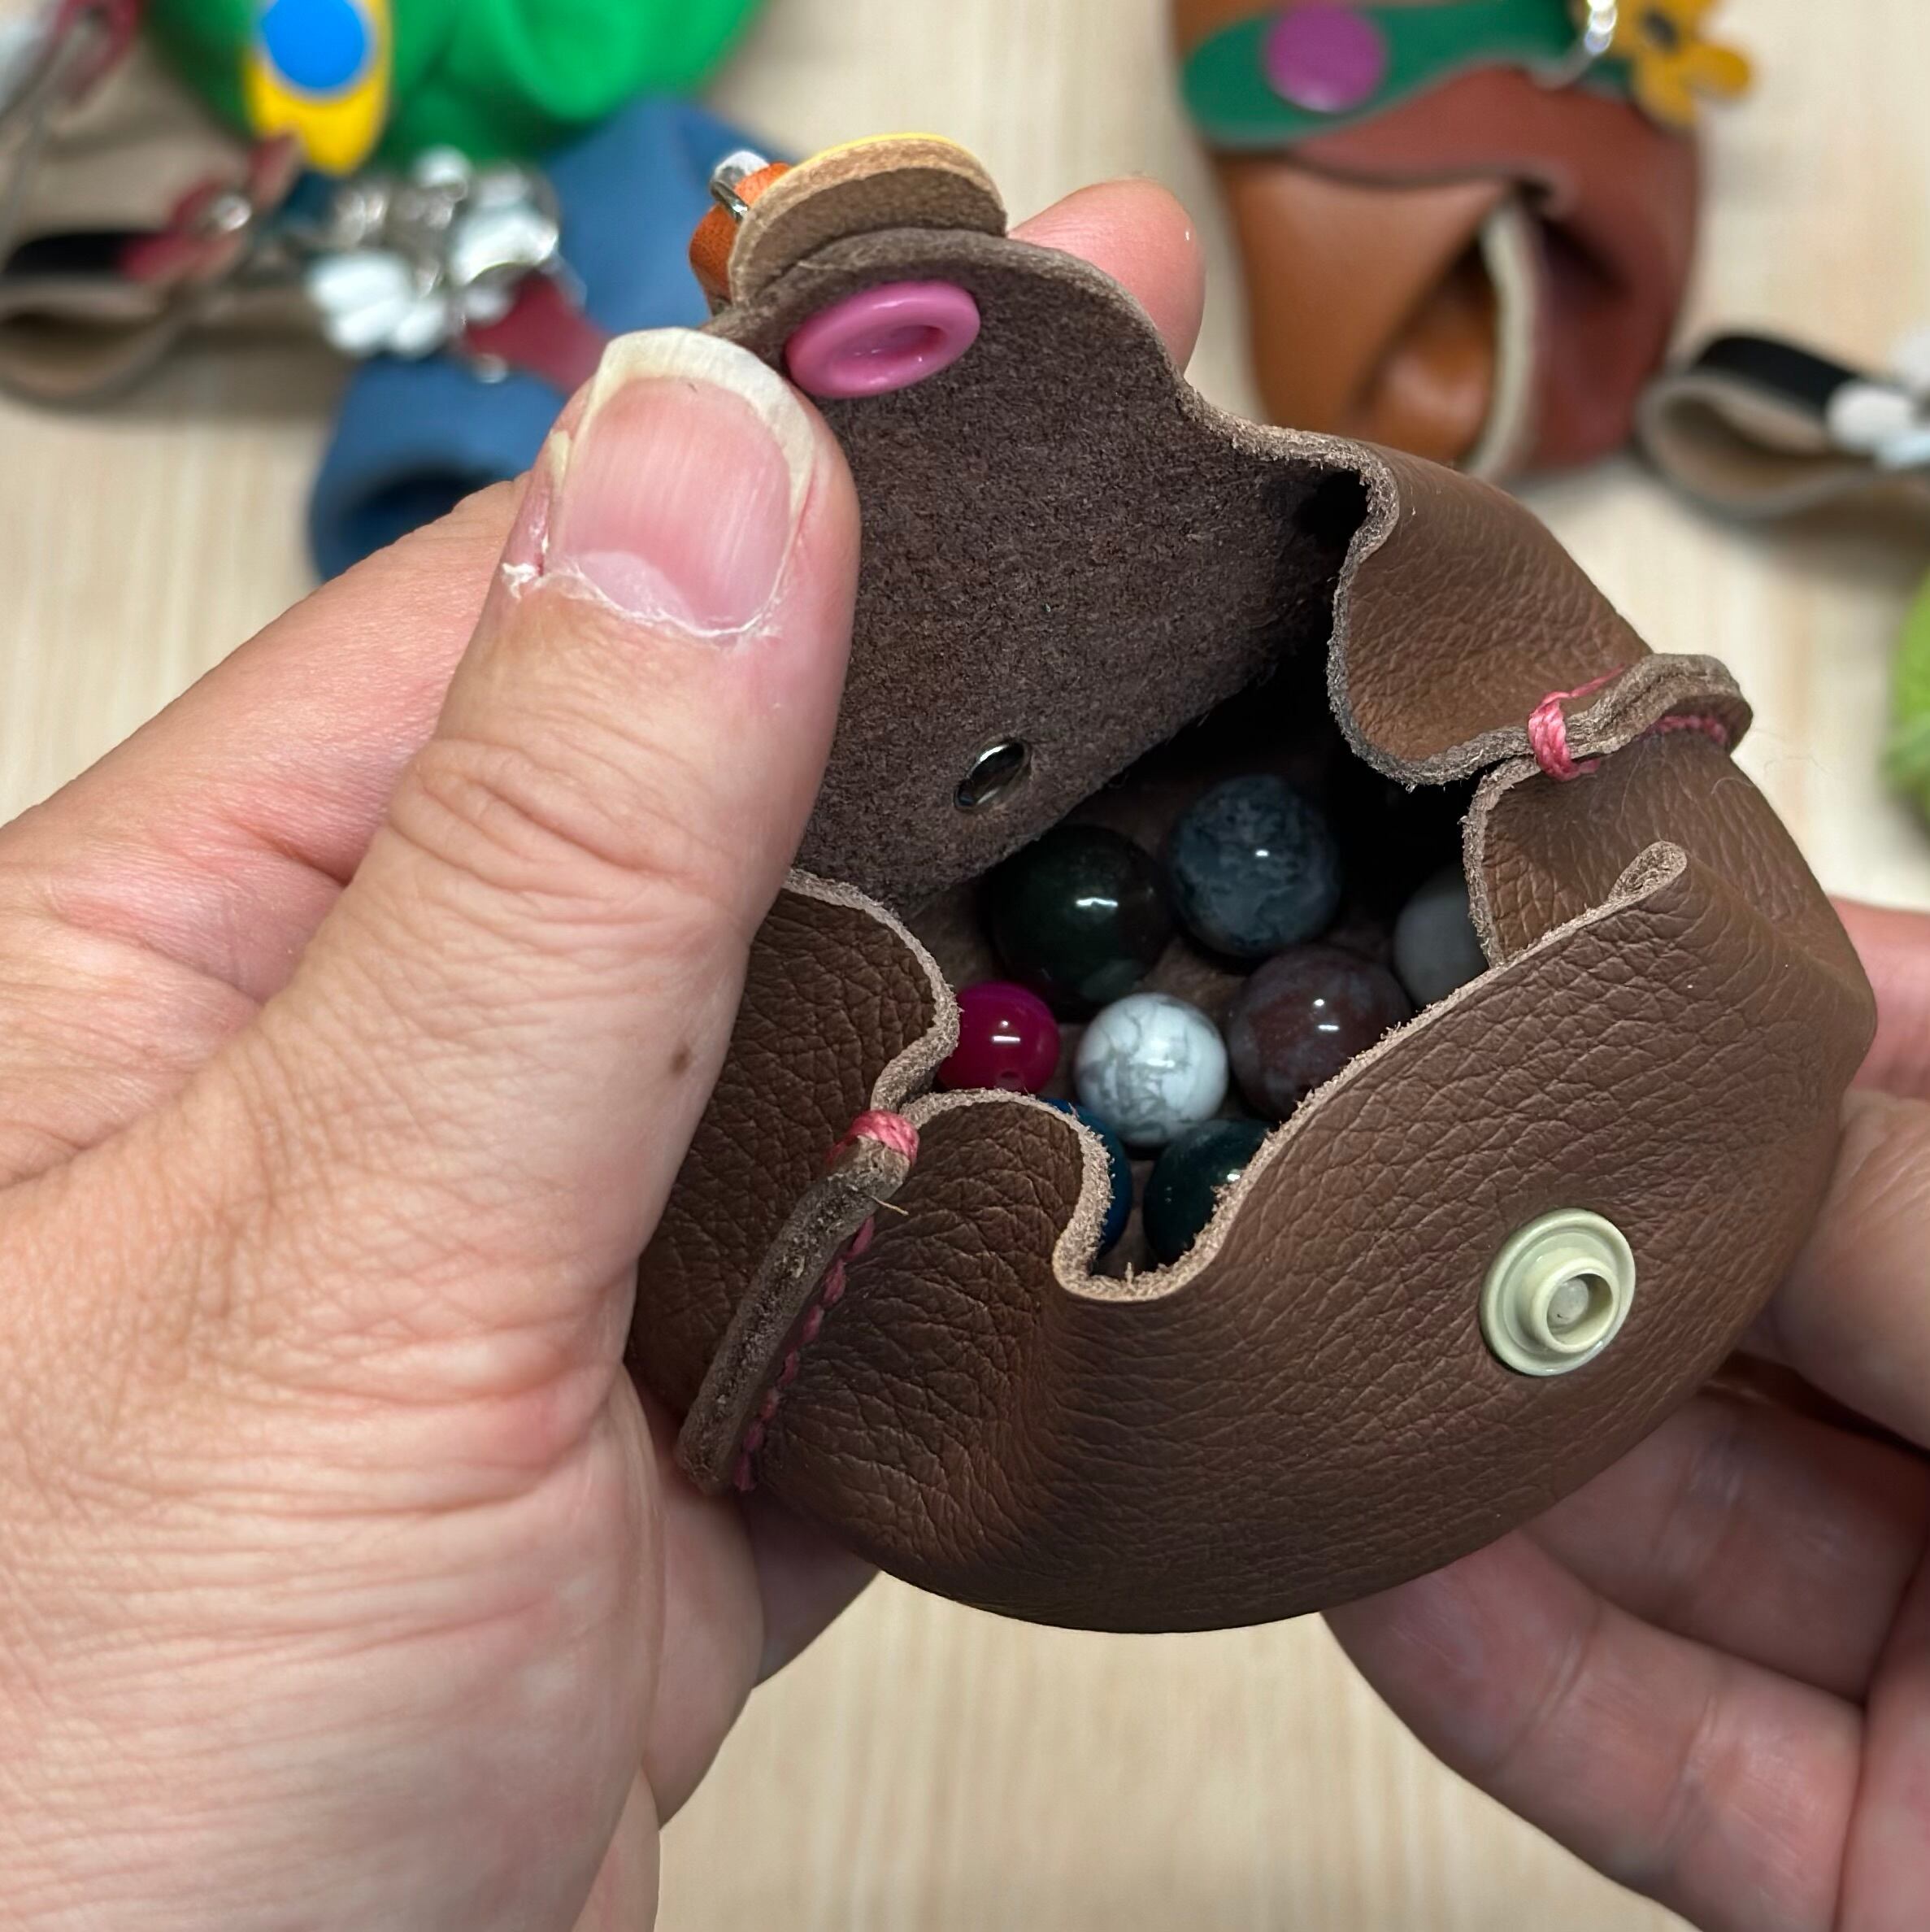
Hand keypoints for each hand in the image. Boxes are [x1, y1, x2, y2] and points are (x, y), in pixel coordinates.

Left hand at [0, 185, 1203, 1930]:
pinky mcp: (643, 1475)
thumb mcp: (330, 1255)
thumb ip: (552, 872)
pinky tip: (1103, 1187)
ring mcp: (523, 1293)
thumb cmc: (64, 1784)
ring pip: (815, 1076)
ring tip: (1203, 854)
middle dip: (947, 723)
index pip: (539, 621)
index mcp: (201, 967)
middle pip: (710, 834)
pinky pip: (855, 1309)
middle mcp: (370, 1103)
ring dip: (990, 1009)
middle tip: (1175, 573)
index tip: (1006, 346)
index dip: (786, 471)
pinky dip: (985, 1270)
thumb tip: (700, 475)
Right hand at [1331, 899, 1929, 1931]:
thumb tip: (1682, 1097)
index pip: (1920, 1084)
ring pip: (1664, 1530)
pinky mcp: (1859, 1862)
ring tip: (1327, 1353)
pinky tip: (1373, 1555)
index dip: (1733, 1010)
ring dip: (1487, 1456)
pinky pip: (1642, 1748)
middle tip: (1369, 1164)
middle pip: (1750, 1321)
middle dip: (1560, 1249)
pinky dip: (1496, 1664)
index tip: (1539, 936)